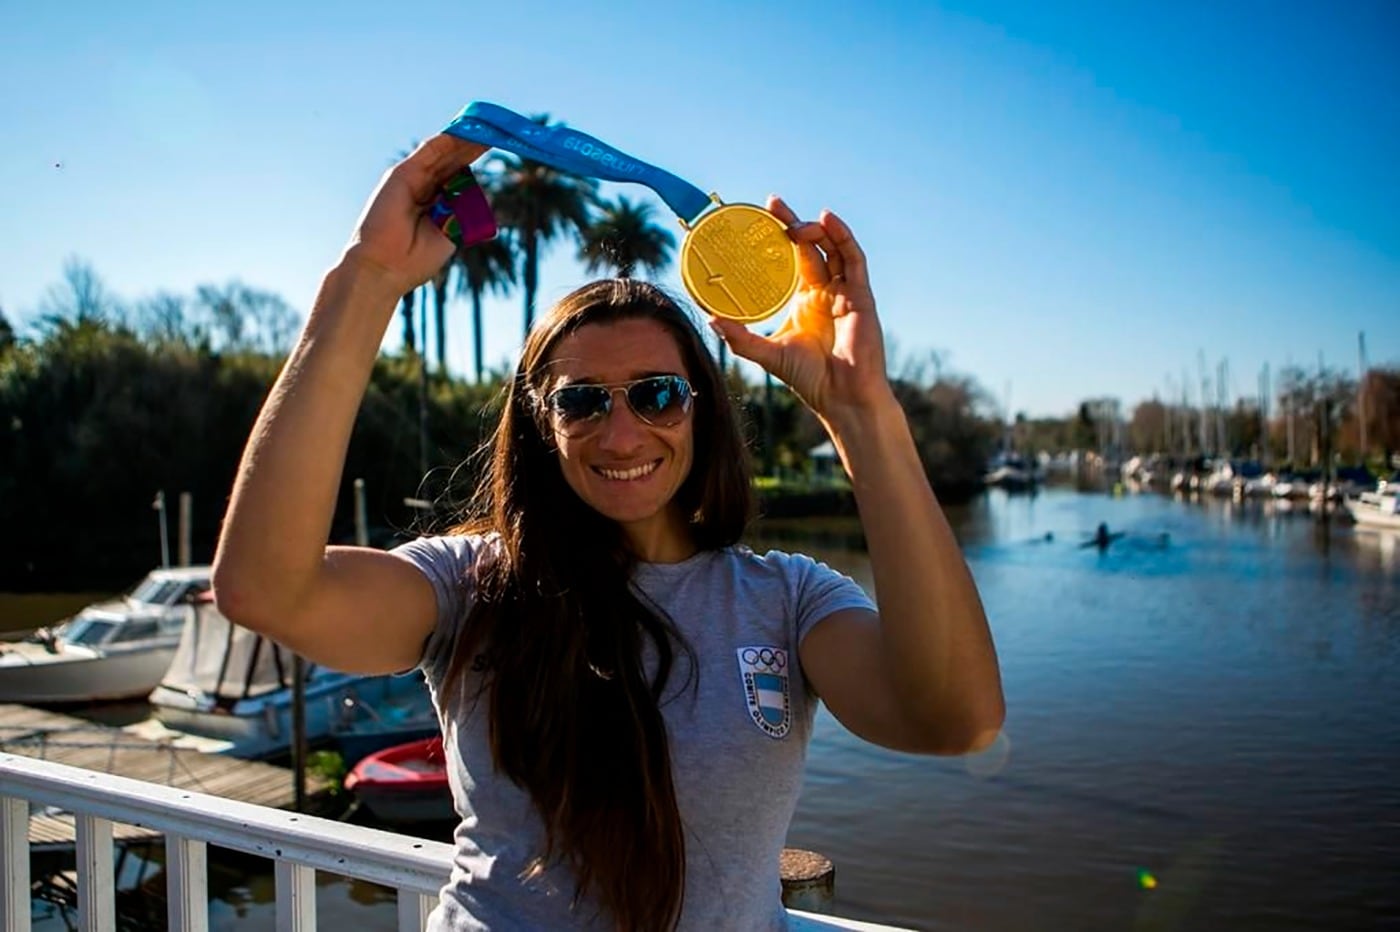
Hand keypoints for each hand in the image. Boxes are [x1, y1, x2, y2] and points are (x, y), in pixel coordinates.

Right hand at [341, 134, 487, 295]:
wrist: (385, 266)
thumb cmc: (415, 258)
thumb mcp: (449, 234)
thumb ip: (463, 213)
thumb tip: (484, 195)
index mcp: (435, 202)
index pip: (458, 174)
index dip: (475, 160)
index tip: (497, 147)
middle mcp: (424, 186)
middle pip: (453, 159)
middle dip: (474, 146)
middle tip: (497, 129)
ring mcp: (413, 178)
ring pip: (443, 152)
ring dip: (465, 139)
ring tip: (487, 126)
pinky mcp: (402, 174)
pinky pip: (429, 151)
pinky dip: (447, 139)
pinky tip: (464, 130)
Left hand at [709, 196, 890, 419]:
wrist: (841, 397)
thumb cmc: (810, 379)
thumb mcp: (767, 353)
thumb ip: (741, 338)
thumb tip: (710, 319)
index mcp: (804, 300)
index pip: (790, 260)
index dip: (777, 238)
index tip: (757, 219)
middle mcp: (824, 291)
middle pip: (809, 247)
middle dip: (791, 224)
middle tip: (771, 205)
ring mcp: (844, 291)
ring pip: (832, 248)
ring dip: (814, 229)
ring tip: (793, 221)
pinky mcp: (861, 295)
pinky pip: (853, 259)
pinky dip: (843, 237)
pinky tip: (828, 220)